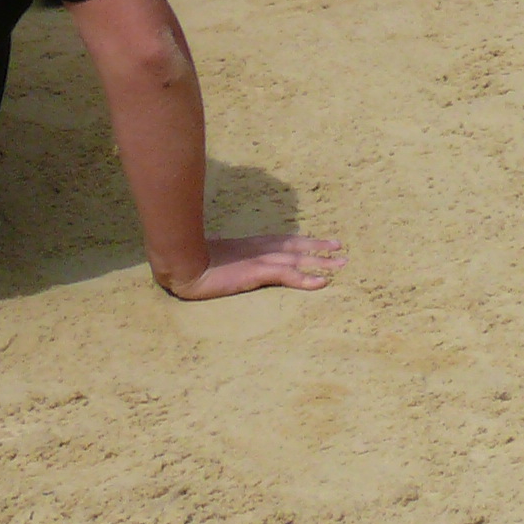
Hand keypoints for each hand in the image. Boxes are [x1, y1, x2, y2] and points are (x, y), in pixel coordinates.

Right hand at [160, 232, 346, 299]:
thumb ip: (228, 256)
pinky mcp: (256, 272)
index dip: (304, 241)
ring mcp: (260, 259)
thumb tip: (227, 259)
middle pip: (297, 247)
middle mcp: (260, 248)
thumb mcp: (216, 255)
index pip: (284, 241)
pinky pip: (287, 275)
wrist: (181, 261)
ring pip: (298, 259)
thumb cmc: (191, 258)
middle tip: (340, 249)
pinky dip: (306, 278)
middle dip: (319, 248)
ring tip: (341, 265)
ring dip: (321, 262)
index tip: (321, 241)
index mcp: (251, 244)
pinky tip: (322, 282)